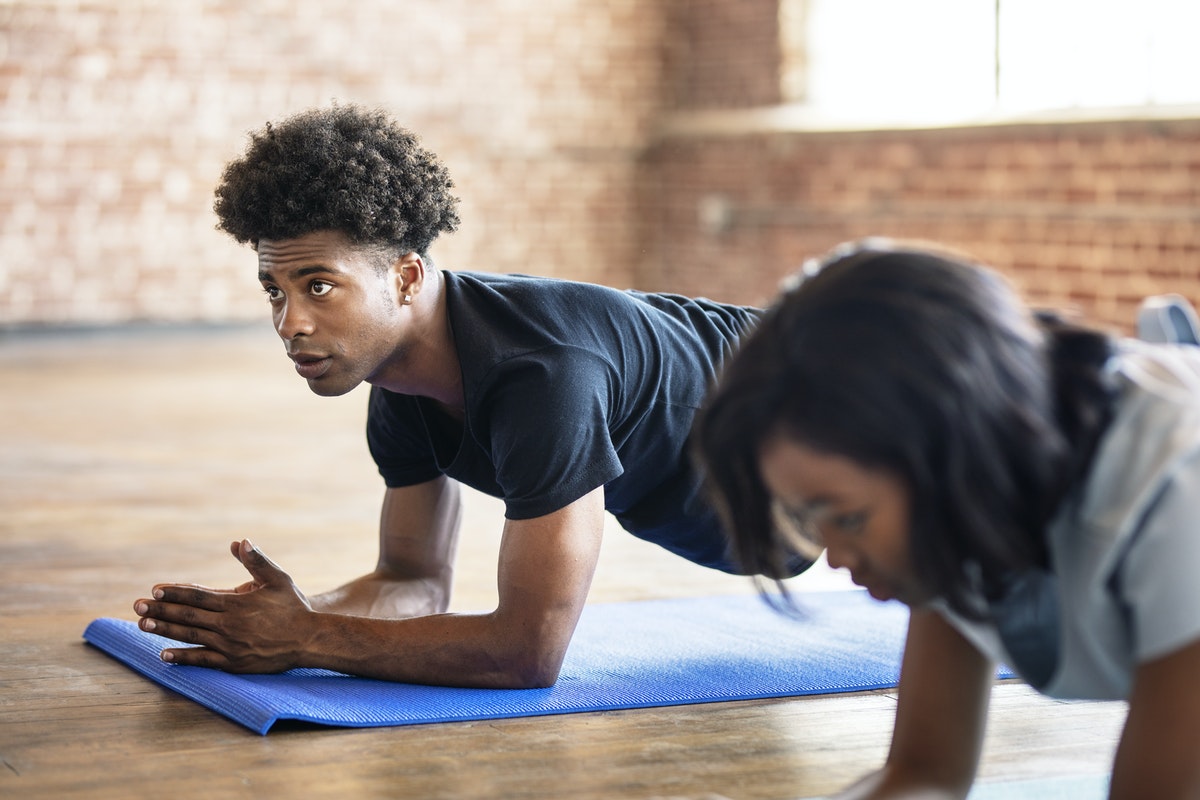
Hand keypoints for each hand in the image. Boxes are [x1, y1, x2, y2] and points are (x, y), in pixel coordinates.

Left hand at [133, 539, 313, 672]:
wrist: (309, 640)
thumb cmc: (293, 607)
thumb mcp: (278, 579)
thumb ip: (257, 561)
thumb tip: (240, 542)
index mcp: (237, 603)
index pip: (198, 595)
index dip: (175, 592)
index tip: (155, 589)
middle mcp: (229, 624)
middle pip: (187, 615)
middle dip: (160, 610)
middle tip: (137, 606)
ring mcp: (229, 645)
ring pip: (190, 636)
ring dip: (164, 630)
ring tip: (142, 625)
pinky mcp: (232, 663)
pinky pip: (201, 660)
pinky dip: (181, 657)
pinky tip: (163, 654)